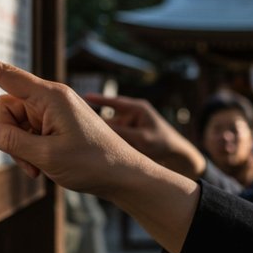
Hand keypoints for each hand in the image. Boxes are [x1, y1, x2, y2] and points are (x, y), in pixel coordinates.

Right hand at [0, 48, 140, 195]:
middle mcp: (51, 99)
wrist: (122, 175)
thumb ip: (13, 142)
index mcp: (51, 96)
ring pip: (15, 124)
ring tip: (40, 167)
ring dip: (20, 148)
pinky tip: (43, 167)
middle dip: (8, 136)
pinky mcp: (55, 124)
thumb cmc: (92, 163)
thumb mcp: (48, 156)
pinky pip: (27, 133)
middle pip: (6, 107)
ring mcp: (53, 112)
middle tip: (29, 162)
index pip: (7, 76)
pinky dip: (29, 151)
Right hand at [84, 94, 206, 178]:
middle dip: (94, 122)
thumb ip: (122, 134)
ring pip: (109, 129)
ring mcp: (129, 125)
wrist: (176, 155)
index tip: (83, 97)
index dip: (98, 100)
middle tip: (76, 126)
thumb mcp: (142, 138)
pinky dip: (106, 142)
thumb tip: (101, 131)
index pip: (114, 101)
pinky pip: (113, 137)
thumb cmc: (163, 143)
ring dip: (100, 135)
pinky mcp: (128, 135)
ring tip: (84, 140)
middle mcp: (131, 114)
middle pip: (108, 118)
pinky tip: (95, 149)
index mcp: (137, 108)